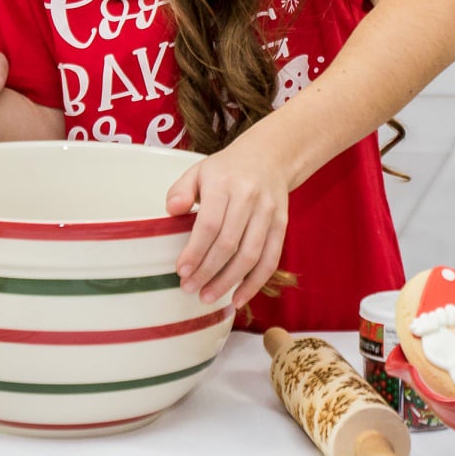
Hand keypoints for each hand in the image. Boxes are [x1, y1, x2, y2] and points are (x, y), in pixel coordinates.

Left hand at [165, 133, 289, 310]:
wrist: (269, 157)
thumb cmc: (227, 170)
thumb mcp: (198, 171)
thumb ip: (181, 190)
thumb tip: (172, 210)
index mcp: (224, 184)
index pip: (210, 224)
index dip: (195, 252)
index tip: (181, 271)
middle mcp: (249, 198)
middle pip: (229, 243)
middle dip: (208, 271)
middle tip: (190, 288)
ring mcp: (269, 213)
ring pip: (251, 255)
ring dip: (229, 281)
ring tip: (208, 297)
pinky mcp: (282, 225)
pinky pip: (270, 260)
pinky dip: (255, 283)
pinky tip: (238, 298)